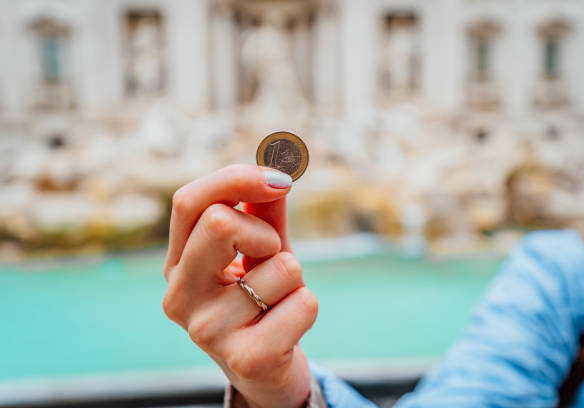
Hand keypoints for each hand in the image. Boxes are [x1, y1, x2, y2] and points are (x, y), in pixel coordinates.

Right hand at [162, 164, 318, 407]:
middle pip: (218, 222)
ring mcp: (206, 330)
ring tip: (277, 302)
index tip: (280, 180)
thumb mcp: (261, 249)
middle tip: (270, 258)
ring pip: (281, 266)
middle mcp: (179, 296)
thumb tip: (278, 168)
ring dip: (294, 277)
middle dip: (265, 233)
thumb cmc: (262, 298)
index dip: (236, 178)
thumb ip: (263, 209)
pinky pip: (304, 303)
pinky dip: (308, 307)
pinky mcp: (244, 358)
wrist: (266, 370)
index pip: (189, 202)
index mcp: (177, 263)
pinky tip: (286, 329)